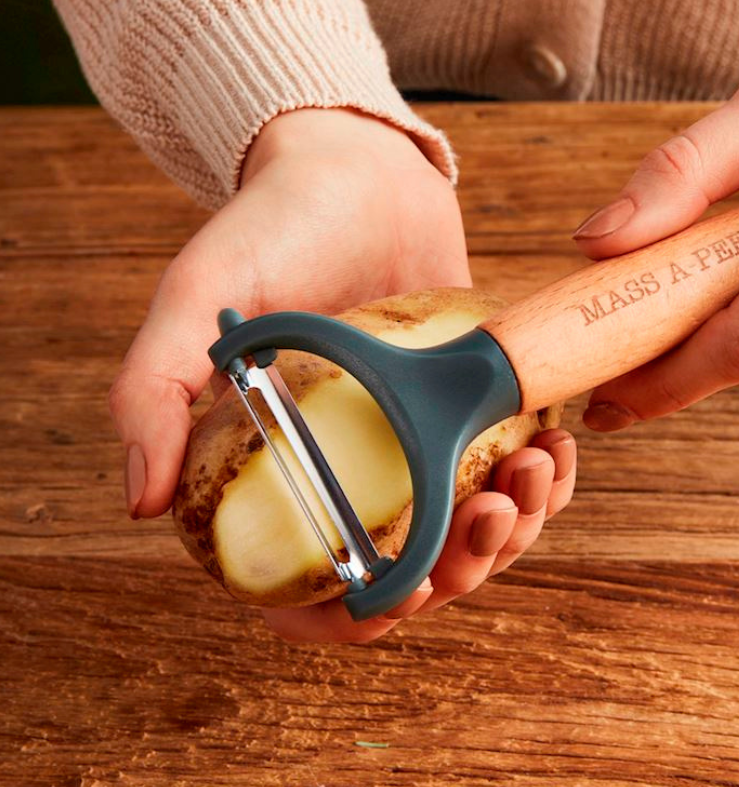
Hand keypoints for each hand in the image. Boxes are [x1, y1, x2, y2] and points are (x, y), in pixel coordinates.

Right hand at [109, 108, 575, 640]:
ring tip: (533, 470)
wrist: (358, 169)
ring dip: (517, 527)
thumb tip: (137, 501)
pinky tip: (553, 450)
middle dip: (465, 567)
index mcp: (280, 474)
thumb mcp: (199, 298)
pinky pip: (518, 478)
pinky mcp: (472, 413)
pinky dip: (545, 483)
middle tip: (488, 516)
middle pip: (414, 575)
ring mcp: (418, 448)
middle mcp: (353, 473)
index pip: (310, 591)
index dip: (357, 618)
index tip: (406, 595)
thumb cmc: (274, 227)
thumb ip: (153, 389)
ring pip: (476, 535)